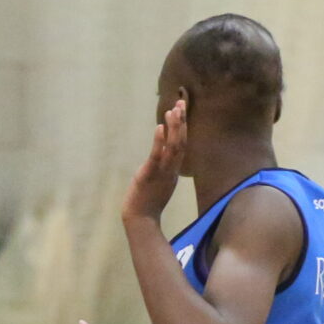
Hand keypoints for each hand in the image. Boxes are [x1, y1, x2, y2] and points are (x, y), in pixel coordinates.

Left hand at [122, 97, 186, 223]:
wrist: (141, 220)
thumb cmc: (148, 202)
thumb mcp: (159, 181)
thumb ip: (163, 167)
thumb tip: (163, 153)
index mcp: (174, 170)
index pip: (181, 144)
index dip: (183, 126)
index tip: (182, 109)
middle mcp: (171, 169)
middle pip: (181, 142)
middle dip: (181, 122)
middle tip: (181, 103)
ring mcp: (162, 172)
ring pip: (173, 147)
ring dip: (174, 128)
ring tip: (173, 110)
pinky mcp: (149, 175)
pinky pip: (157, 156)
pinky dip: (160, 141)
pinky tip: (160, 127)